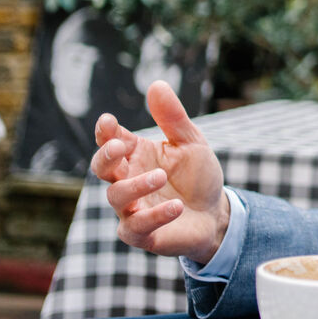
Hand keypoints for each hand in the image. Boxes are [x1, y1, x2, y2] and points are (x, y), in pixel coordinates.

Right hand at [91, 80, 228, 264]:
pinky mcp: (142, 234)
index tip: (108, 121)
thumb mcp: (191, 142)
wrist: (216, 213)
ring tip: (161, 176)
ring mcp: (131, 209)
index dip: (105, 131)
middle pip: (101, 168)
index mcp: (136, 155)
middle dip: (105, 156)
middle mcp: (127, 180)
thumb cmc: (197, 176)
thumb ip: (172, 118)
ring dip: (136, 185)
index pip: (111, 141)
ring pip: (116, 197)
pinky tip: (175, 206)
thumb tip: (156, 84)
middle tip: (120, 146)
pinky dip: (154, 215)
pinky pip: (136, 227)